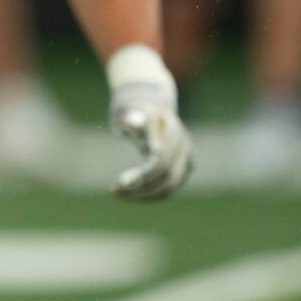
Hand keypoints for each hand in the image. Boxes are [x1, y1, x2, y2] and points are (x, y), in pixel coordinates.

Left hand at [106, 46, 194, 199]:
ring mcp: (186, 159)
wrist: (152, 106)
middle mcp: (184, 147)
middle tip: (114, 190)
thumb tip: (129, 121)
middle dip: (141, 187)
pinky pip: (168, 188)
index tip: (121, 181)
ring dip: (144, 194)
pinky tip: (129, 193)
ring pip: (169, 187)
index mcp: (173, 131)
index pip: (161, 160)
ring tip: (118, 193)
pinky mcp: (182, 170)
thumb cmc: (137, 108)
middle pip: (167, 177)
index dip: (143, 174)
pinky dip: (149, 194)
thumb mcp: (132, 108)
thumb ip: (132, 115)